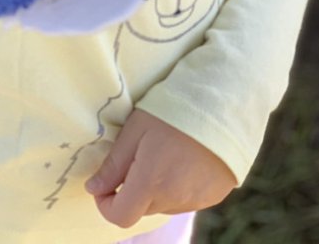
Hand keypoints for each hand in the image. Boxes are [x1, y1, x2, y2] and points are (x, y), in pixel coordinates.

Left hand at [84, 108, 236, 229]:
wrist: (225, 102)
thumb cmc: (175, 109)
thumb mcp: (136, 129)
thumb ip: (114, 164)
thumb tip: (93, 188)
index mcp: (151, 182)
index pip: (120, 216)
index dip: (105, 205)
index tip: (103, 185)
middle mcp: (174, 198)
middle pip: (142, 208)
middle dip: (132, 189)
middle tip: (138, 155)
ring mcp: (196, 199)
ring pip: (163, 204)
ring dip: (156, 189)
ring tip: (164, 153)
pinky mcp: (213, 196)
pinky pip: (186, 200)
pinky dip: (178, 187)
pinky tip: (183, 160)